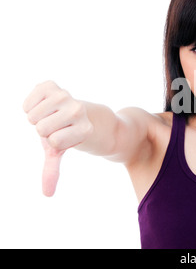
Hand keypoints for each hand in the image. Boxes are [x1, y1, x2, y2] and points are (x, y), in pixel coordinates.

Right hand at [23, 81, 92, 196]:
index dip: (53, 141)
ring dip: (36, 117)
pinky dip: (28, 106)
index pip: (54, 142)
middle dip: (43, 129)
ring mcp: (66, 96)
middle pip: (42, 129)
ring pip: (33, 116)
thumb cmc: (64, 132)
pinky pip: (27, 102)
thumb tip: (47, 195)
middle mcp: (79, 110)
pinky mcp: (51, 86)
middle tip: (55, 125)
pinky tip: (43, 104)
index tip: (63, 135)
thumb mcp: (58, 151)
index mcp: (85, 129)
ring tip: (50, 115)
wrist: (70, 110)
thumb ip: (52, 170)